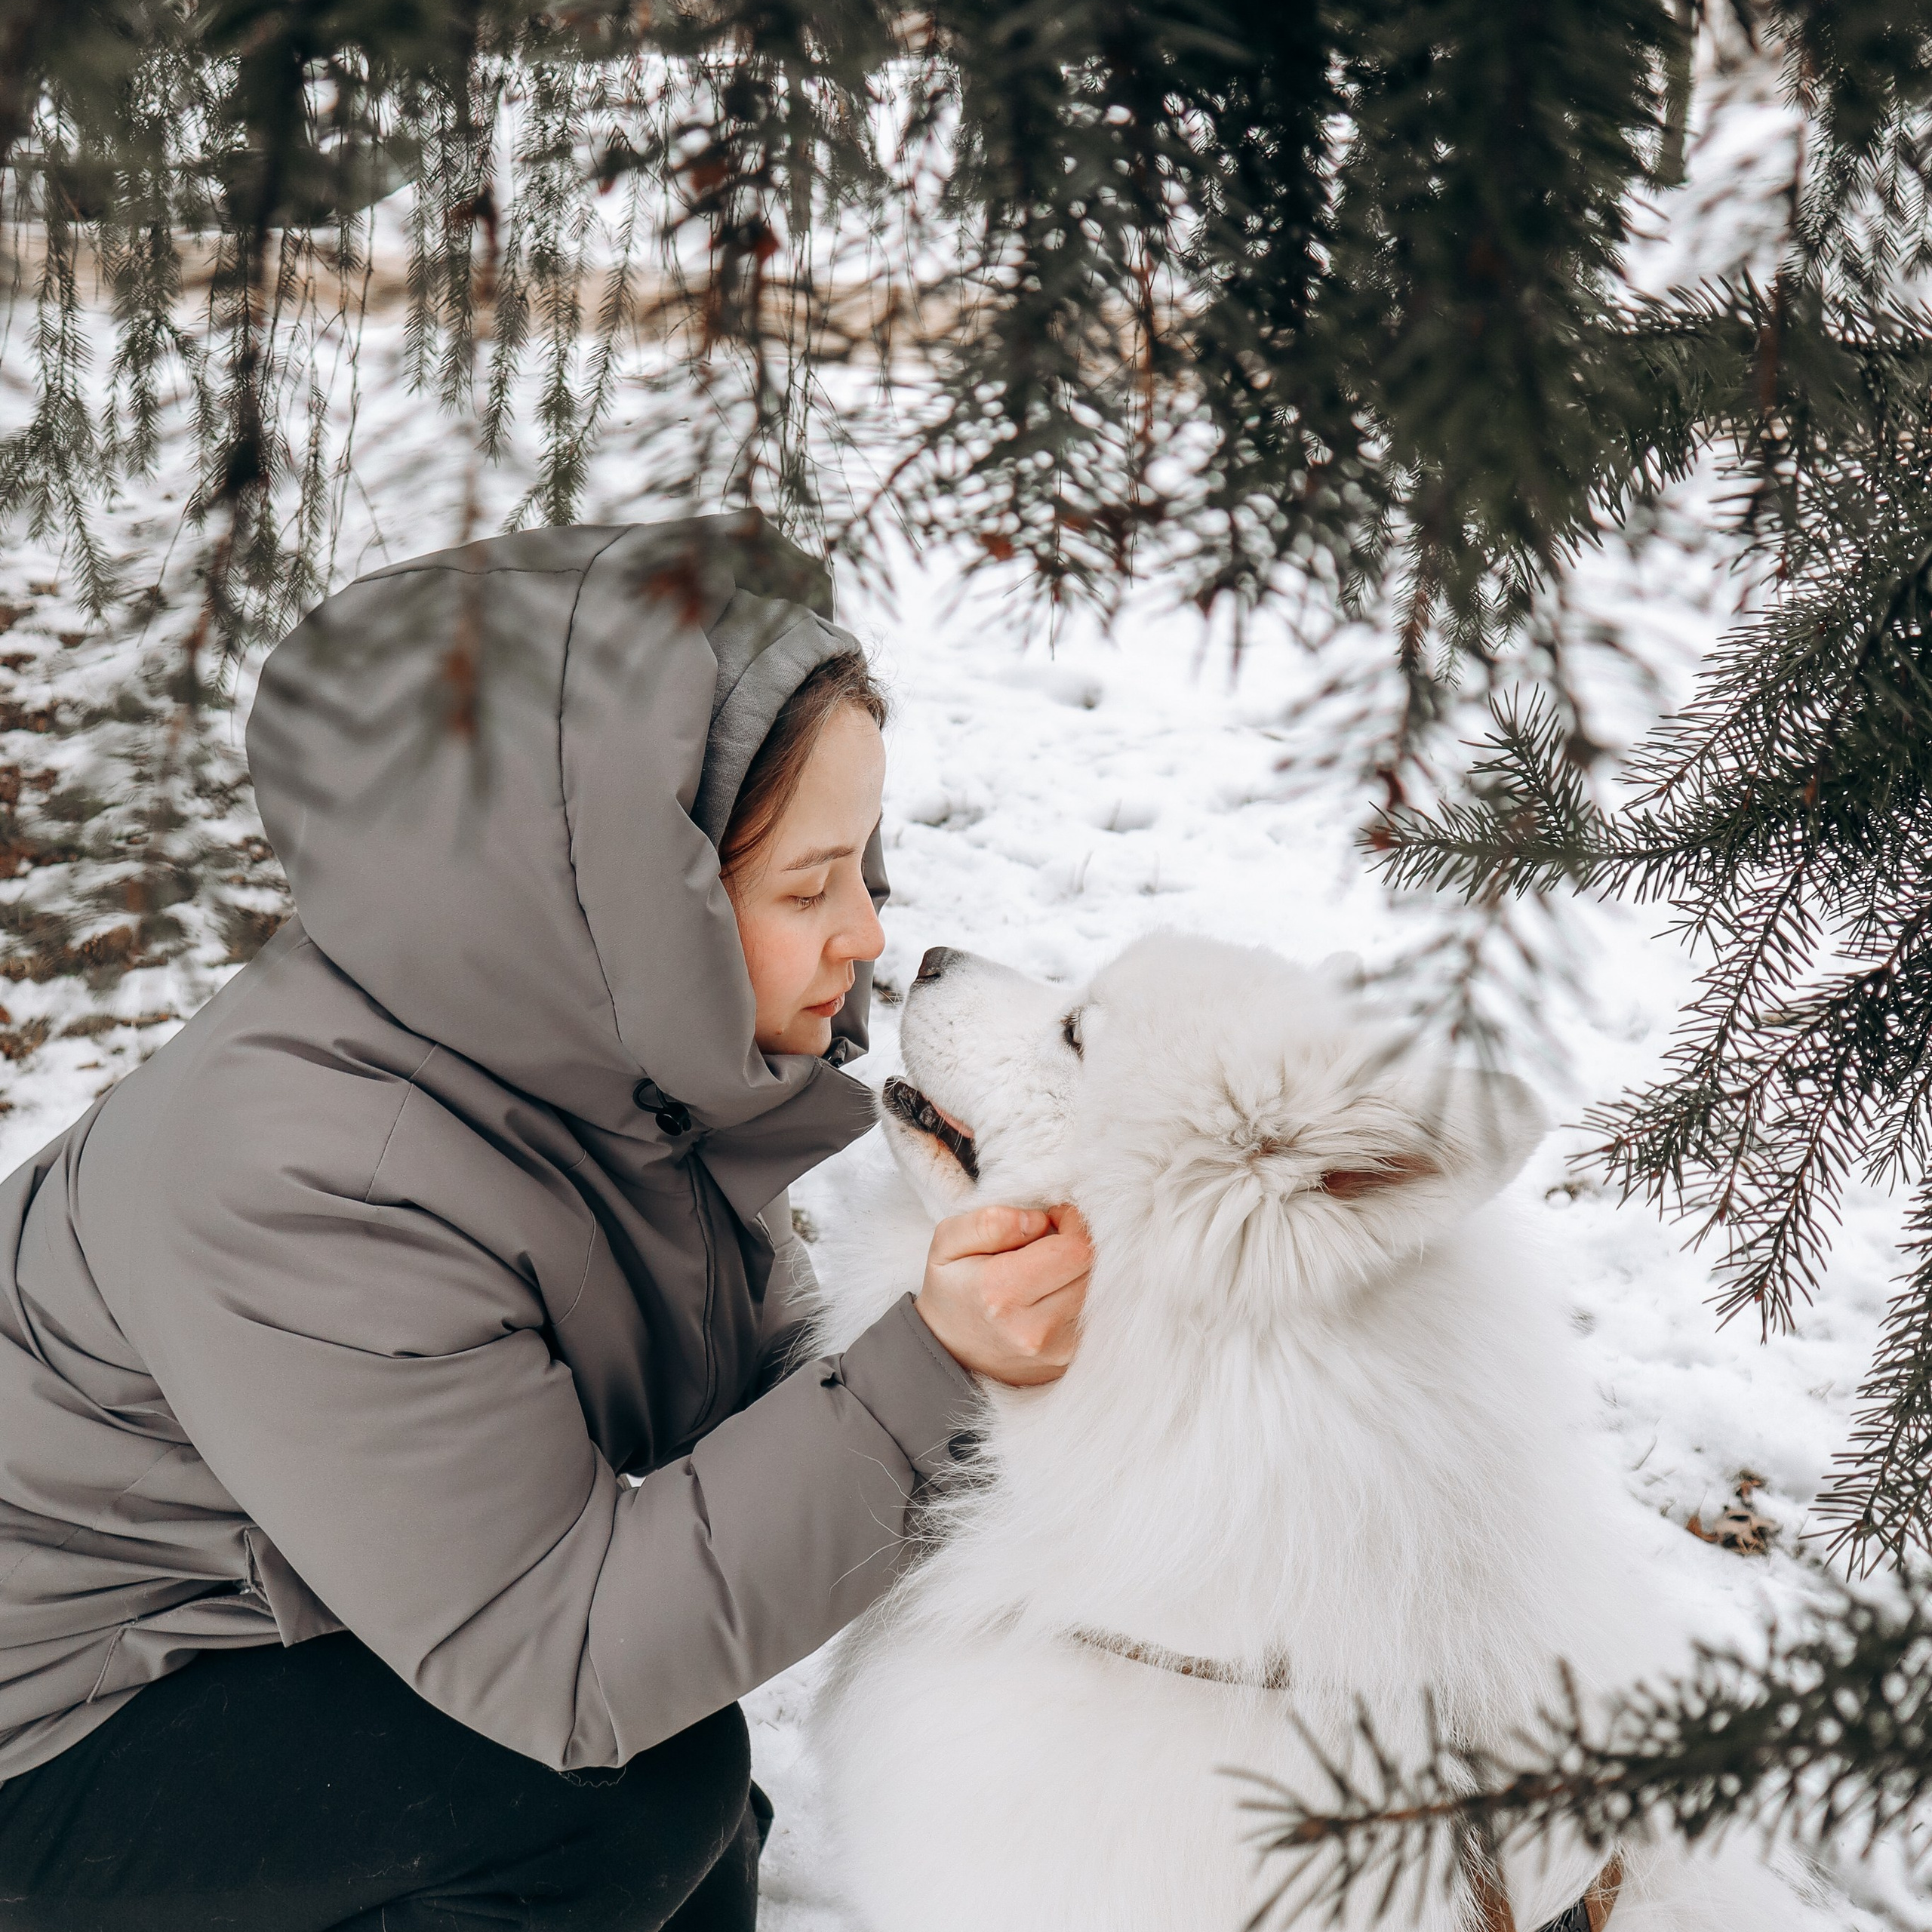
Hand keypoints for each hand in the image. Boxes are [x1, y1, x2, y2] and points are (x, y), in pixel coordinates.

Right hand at [914, 1204, 1091, 1386]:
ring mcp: (1057, 1351)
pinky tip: (1058, 1291)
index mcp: (1001, 1293)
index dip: (1073, 1223)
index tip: (1054, 1218)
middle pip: (1094, 1270)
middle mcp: (1034, 1329)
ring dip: (1084, 1270)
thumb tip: (1038, 1220)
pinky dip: (1084, 1295)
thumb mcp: (947, 1245)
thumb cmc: (952, 1290)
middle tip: (1054, 1240)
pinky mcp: (1070, 1361)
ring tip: (1054, 1267)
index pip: (1076, 1249)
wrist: (950, 1354)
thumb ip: (988, 1223)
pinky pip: (1099, 1316)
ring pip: (1103, 1292)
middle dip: (1080, 1244)